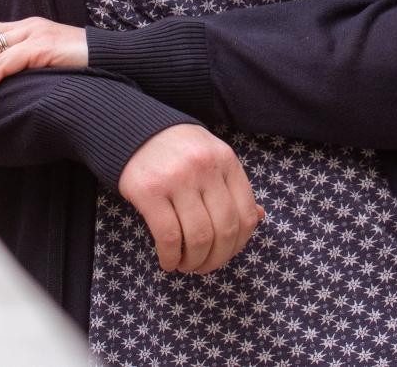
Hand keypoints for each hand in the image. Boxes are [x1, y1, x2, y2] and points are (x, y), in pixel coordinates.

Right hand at [118, 124, 264, 273]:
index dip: (239, 245)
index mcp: (226, 160)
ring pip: (199, 237)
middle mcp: (205, 167)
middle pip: (224, 230)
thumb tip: (259, 218)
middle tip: (203, 266)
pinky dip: (170, 257)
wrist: (136, 130)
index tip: (225, 253)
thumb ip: (233, 187)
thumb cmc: (180, 150)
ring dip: (194, 261)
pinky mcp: (150, 191)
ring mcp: (178, 178)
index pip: (246, 214)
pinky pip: (168, 236)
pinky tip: (168, 260)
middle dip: (216, 259)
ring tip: (185, 264)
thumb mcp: (213, 158)